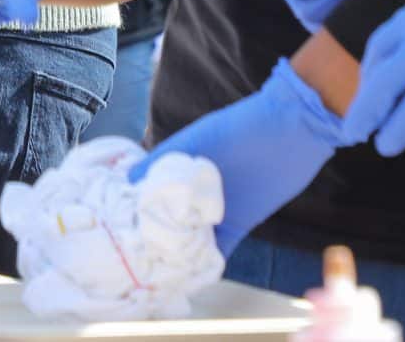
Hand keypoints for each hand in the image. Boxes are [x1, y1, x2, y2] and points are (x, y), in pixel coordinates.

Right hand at [131, 59, 353, 255]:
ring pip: (189, 238)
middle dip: (150, 237)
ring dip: (177, 252)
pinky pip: (219, 249)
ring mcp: (214, 209)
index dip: (128, 211)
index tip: (114, 231)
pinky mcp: (238, 223)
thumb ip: (162, 161)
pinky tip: (192, 275)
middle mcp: (192, 192)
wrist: (290, 132)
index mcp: (176, 168)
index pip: (144, 193)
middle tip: (132, 258)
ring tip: (156, 270)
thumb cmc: (241, 128)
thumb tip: (128, 181)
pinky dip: (208, 262)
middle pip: (164, 220)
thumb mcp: (196, 141)